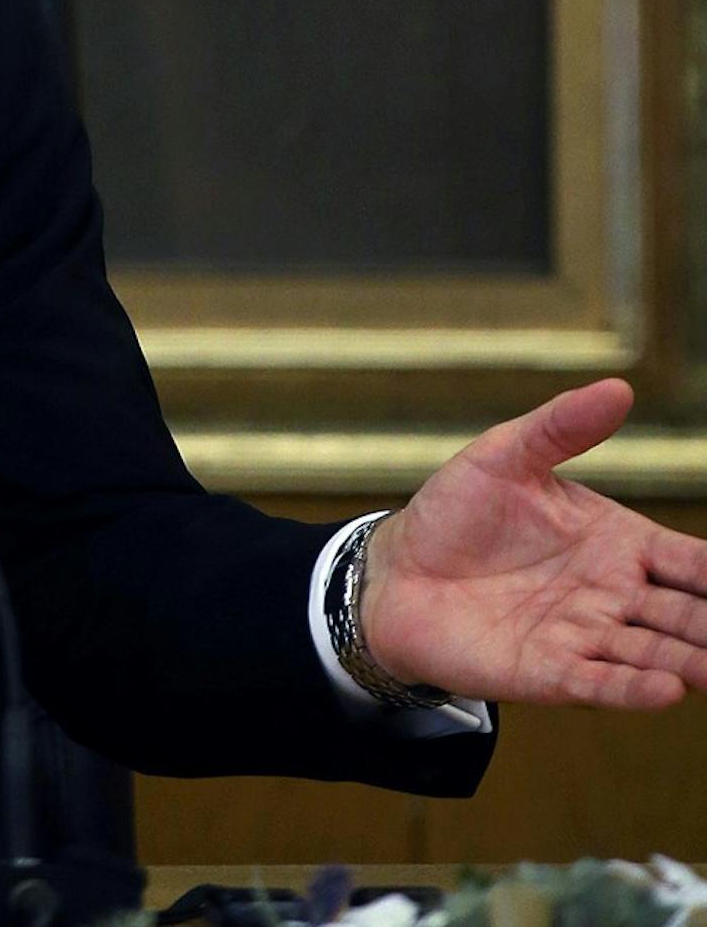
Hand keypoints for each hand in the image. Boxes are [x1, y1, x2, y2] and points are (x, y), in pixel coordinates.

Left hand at [359, 378, 706, 708]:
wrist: (397, 572)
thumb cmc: (457, 512)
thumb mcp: (506, 455)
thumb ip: (562, 426)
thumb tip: (618, 387)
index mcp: (617, 542)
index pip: (691, 562)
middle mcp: (613, 594)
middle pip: (687, 614)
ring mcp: (585, 636)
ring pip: (655, 652)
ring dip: (692, 661)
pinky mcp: (550, 672)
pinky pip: (601, 682)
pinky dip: (634, 688)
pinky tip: (668, 688)